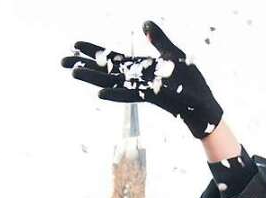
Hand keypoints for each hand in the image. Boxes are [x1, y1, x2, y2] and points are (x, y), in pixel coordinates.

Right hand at [62, 21, 222, 137]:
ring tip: (73, 73)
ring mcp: (143, 89)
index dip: (94, 51)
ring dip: (92, 78)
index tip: (75, 45)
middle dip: (84, 65)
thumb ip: (158, 39)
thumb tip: (145, 23)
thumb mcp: (173, 54)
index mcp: (140, 68)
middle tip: (61, 61)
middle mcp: (137, 79)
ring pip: (112, 83)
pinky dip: (114, 94)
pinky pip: (129, 96)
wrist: (204, 105)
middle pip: (105, 71)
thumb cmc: (190, 82)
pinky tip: (99, 94)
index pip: (112, 58)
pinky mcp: (152, 97)